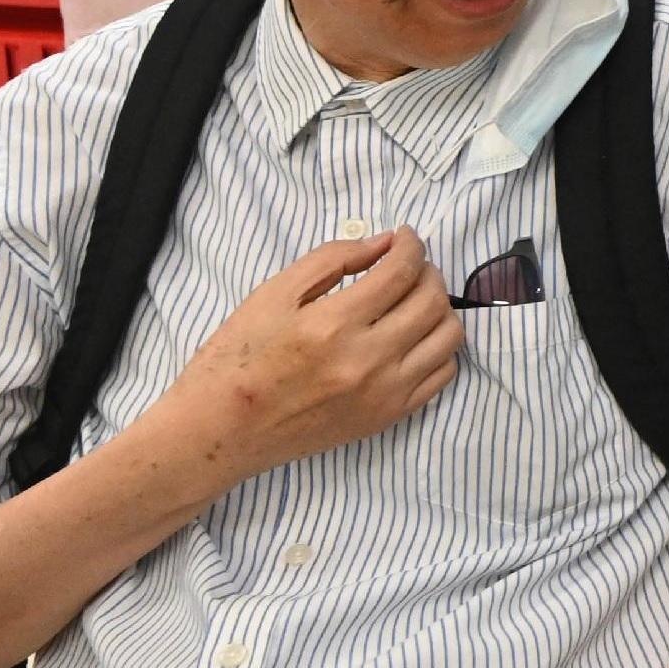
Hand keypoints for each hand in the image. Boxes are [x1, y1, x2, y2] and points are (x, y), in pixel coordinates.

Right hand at [159, 231, 460, 483]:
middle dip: (428, 272)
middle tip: (408, 266)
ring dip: (440, 308)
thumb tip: (383, 244)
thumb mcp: (272, 295)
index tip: (404, 237)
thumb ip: (331, 260)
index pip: (401, 272)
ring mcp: (383, 393)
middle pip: (432, 301)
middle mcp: (367, 360)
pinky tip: (413, 336)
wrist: (221, 430)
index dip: (411, 245)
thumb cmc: (237, 358)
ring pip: (447, 337)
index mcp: (333, 325)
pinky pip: (442, 375)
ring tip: (413, 299)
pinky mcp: (388, 417)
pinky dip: (438, 347)